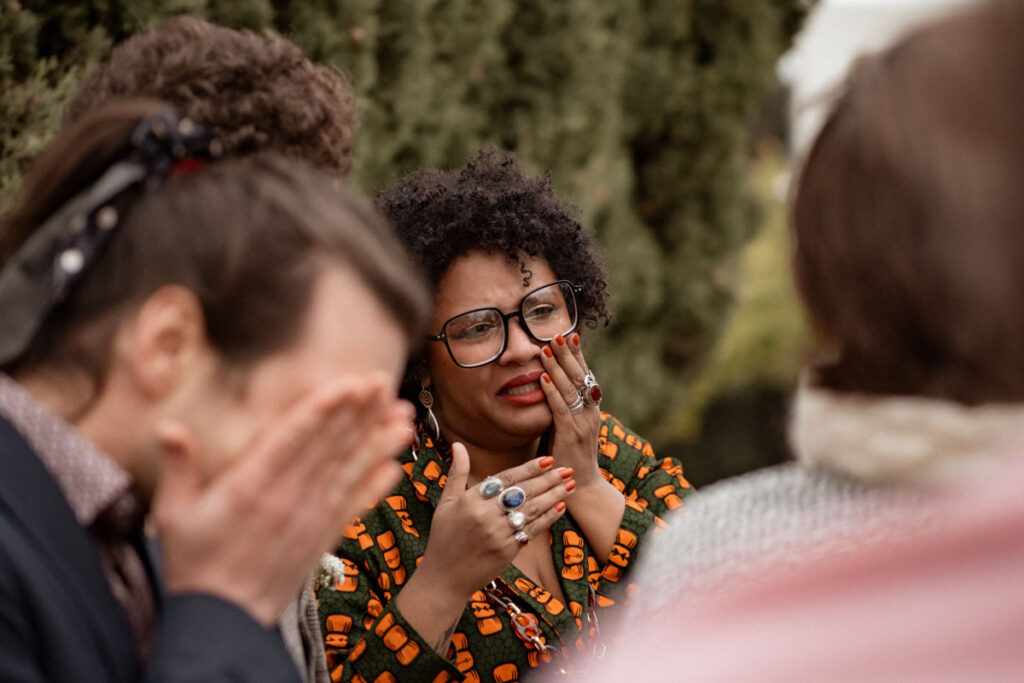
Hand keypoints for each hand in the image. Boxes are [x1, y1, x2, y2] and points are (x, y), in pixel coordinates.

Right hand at [152, 373, 409, 624]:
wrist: (222, 622)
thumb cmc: (193, 563)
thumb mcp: (173, 515)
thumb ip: (178, 467)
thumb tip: (168, 426)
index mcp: (250, 486)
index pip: (295, 437)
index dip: (326, 408)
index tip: (350, 384)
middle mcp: (288, 498)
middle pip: (331, 446)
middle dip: (360, 413)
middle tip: (384, 382)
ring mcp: (310, 518)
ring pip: (351, 471)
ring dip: (379, 443)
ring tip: (405, 418)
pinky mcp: (322, 537)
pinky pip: (355, 506)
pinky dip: (377, 486)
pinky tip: (396, 467)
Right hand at [414, 443, 572, 599]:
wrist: (444, 578)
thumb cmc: (443, 537)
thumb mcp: (446, 503)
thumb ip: (456, 473)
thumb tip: (458, 444)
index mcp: (471, 500)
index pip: (507, 478)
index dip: (529, 468)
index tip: (548, 459)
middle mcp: (486, 515)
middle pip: (524, 492)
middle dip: (548, 479)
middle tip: (567, 468)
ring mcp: (498, 534)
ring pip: (532, 510)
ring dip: (554, 496)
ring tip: (570, 485)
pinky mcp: (507, 551)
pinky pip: (532, 530)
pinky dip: (548, 518)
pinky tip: (561, 507)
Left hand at [539, 332, 624, 559]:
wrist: (582, 486)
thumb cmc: (570, 456)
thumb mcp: (568, 426)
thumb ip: (562, 408)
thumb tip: (550, 386)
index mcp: (591, 409)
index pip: (585, 376)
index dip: (578, 356)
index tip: (571, 335)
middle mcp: (590, 413)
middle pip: (579, 377)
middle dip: (568, 354)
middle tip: (558, 334)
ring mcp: (581, 423)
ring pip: (569, 389)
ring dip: (557, 367)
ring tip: (546, 348)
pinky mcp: (570, 435)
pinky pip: (559, 408)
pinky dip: (550, 391)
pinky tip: (542, 377)